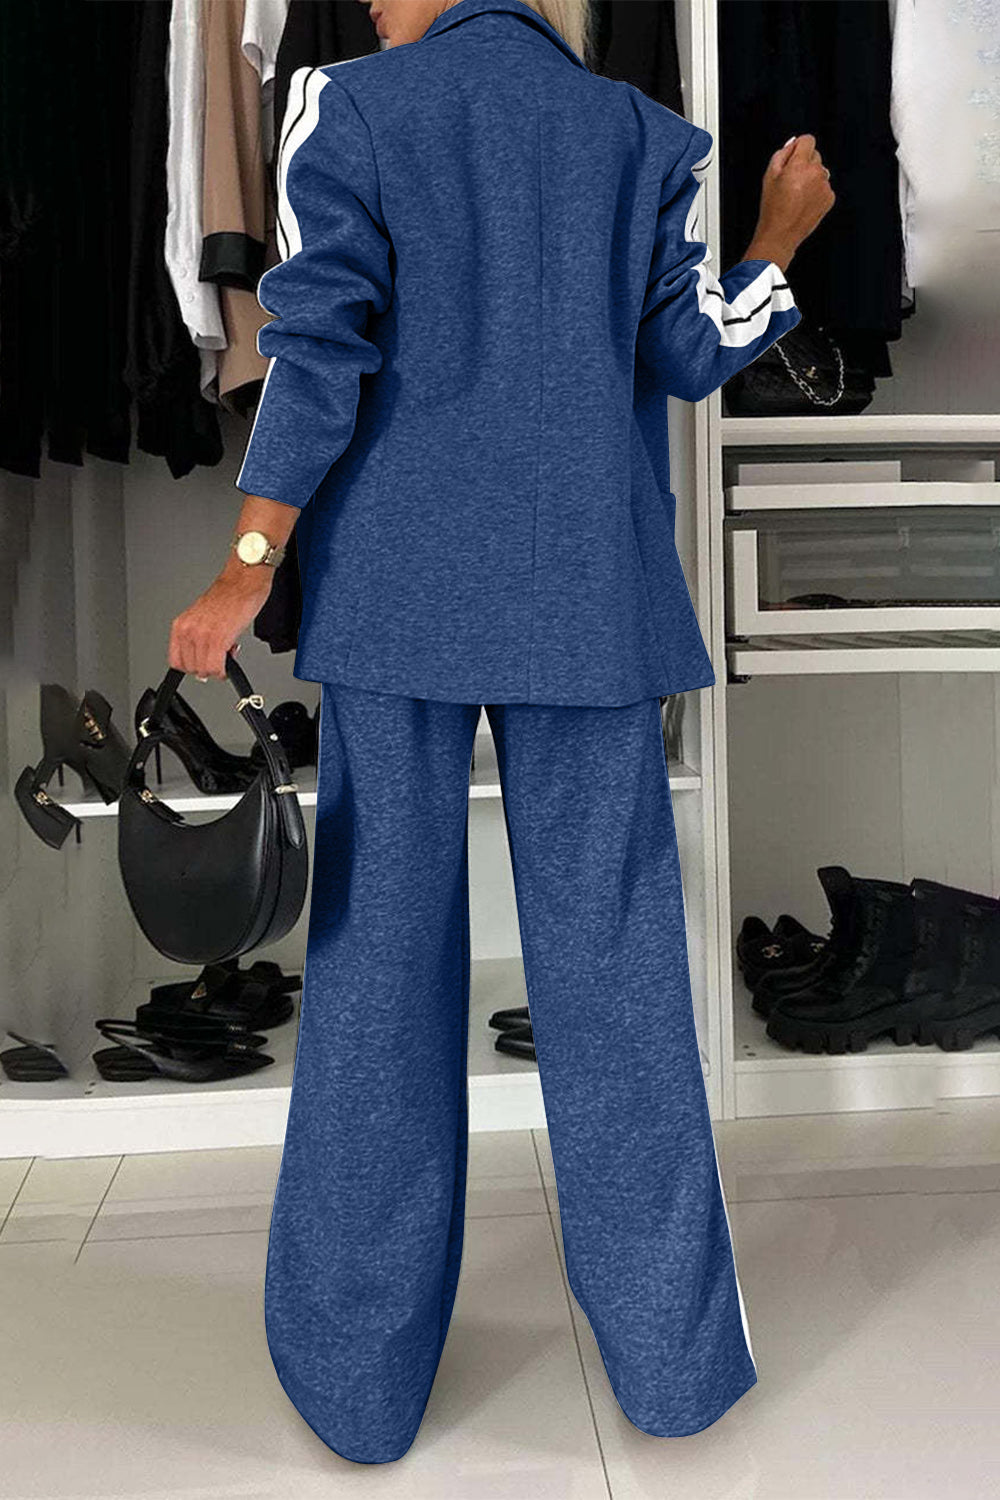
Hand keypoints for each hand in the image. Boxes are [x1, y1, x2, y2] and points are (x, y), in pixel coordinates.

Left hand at [168, 559, 273, 679]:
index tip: (203, 664)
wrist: (242, 582)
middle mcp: (188, 630)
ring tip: (227, 653)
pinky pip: (216, 668)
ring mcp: (201, 635)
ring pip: (204, 671)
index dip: (192, 667)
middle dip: (207, 668)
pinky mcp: (217, 639)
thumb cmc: (228, 596)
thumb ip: (199, 639)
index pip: (176, 661)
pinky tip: (230, 657)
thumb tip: (204, 662)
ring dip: (217, 669)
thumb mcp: (203, 618)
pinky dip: (224, 670)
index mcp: (181, 625)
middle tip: (220, 657)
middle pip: (191, 668)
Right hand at [750, 133, 835, 266]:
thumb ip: (782, 153)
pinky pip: (824, 187)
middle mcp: (816, 173)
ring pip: (820, 172)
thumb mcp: (769, 175)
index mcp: (800, 165)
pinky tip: (804, 203)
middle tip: (790, 181)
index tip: (793, 156)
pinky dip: (816, 192)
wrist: (781, 234)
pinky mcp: (830, 198)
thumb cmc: (772, 207)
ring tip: (796, 195)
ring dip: (811, 178)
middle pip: (815, 155)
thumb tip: (793, 143)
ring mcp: (825, 186)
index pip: (808, 140)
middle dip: (804, 163)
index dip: (798, 147)